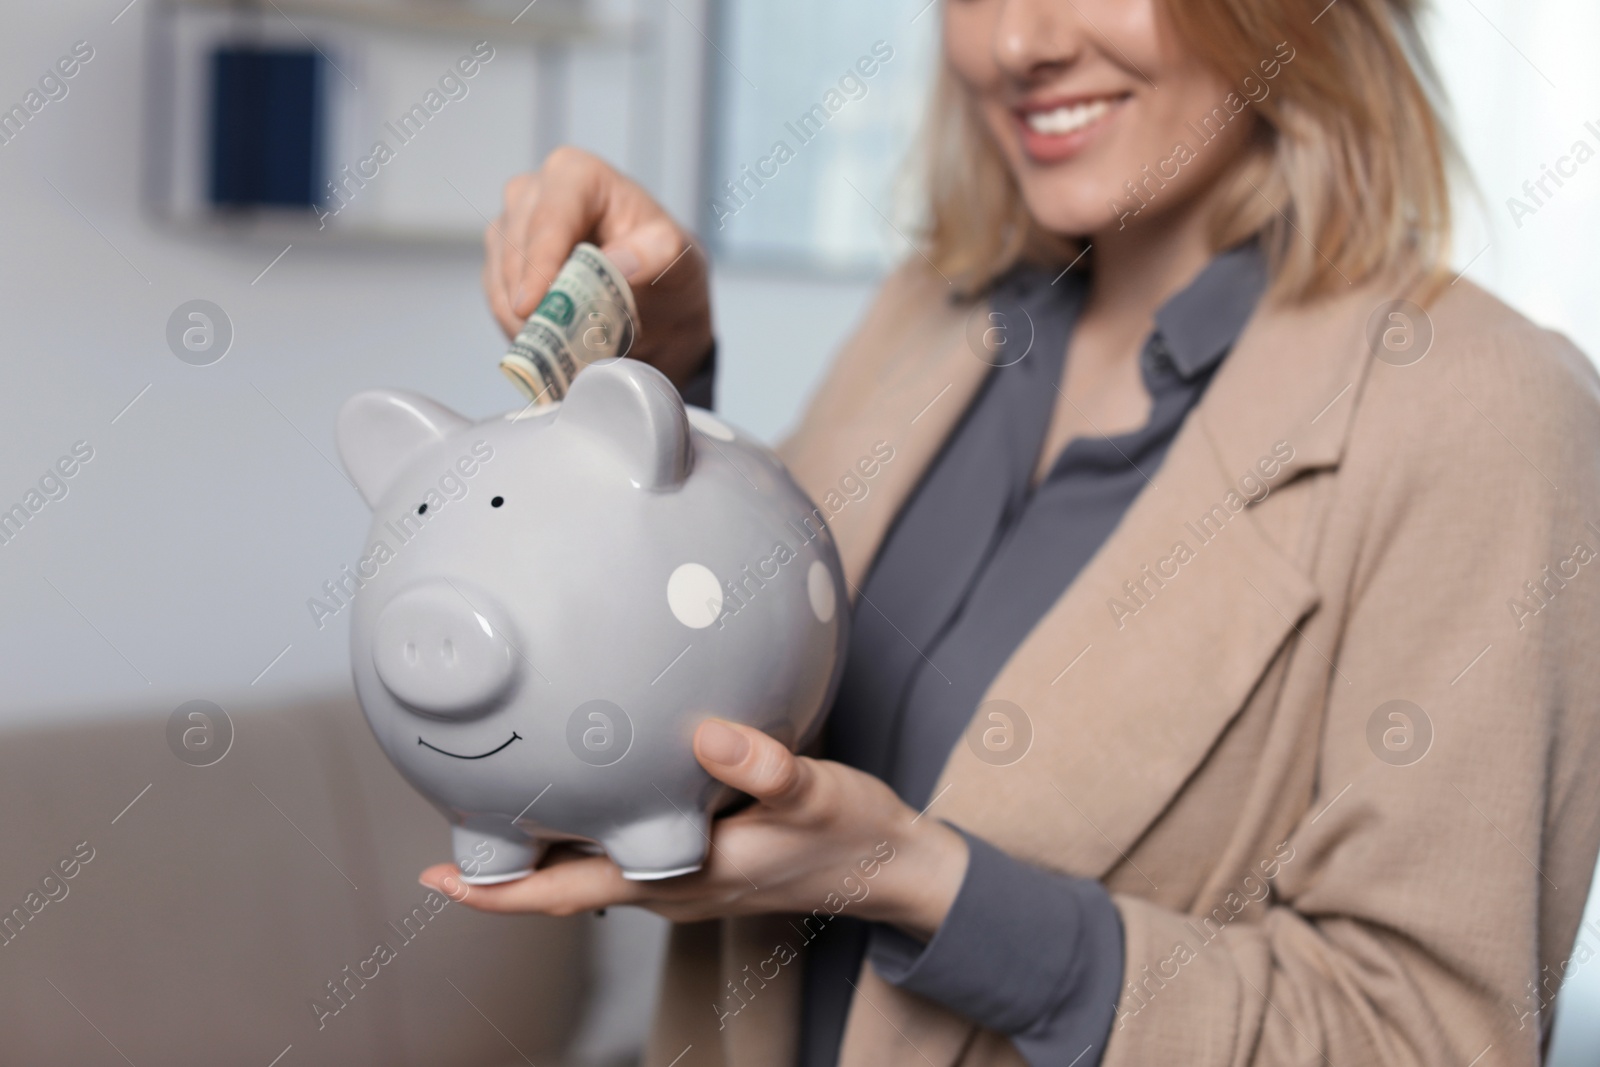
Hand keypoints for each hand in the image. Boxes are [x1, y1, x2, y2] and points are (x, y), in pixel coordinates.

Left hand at [419, 719, 969, 941]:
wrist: (891, 868)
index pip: (569, 894)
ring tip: (499, 805)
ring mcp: (686, 880)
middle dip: (505, 864)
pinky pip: (625, 852)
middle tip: (447, 828)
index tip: (439, 877)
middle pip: (564, 885)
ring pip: (592, 870)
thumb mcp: (816, 794)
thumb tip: (711, 735)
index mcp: (684, 880)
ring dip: (544, 848)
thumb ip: (767, 766)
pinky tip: (591, 790)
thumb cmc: (852, 836)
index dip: (502, 890)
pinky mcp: (704, 862)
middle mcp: (672, 889)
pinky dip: (591, 829)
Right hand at [484, 146, 711, 388]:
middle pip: (516, 245)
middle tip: (552, 342)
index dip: (539, 262)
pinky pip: (496, 295)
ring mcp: (514, 225)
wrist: (658, 299)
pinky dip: (515, 325)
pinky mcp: (503, 261)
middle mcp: (536, 191)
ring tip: (555, 352)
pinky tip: (544, 344)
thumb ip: (652, 256)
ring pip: (500, 274)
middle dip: (529, 296)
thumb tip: (614, 262)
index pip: (550, 217)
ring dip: (520, 318)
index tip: (532, 306)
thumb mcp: (677, 260)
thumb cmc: (666, 267)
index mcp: (580, 175)